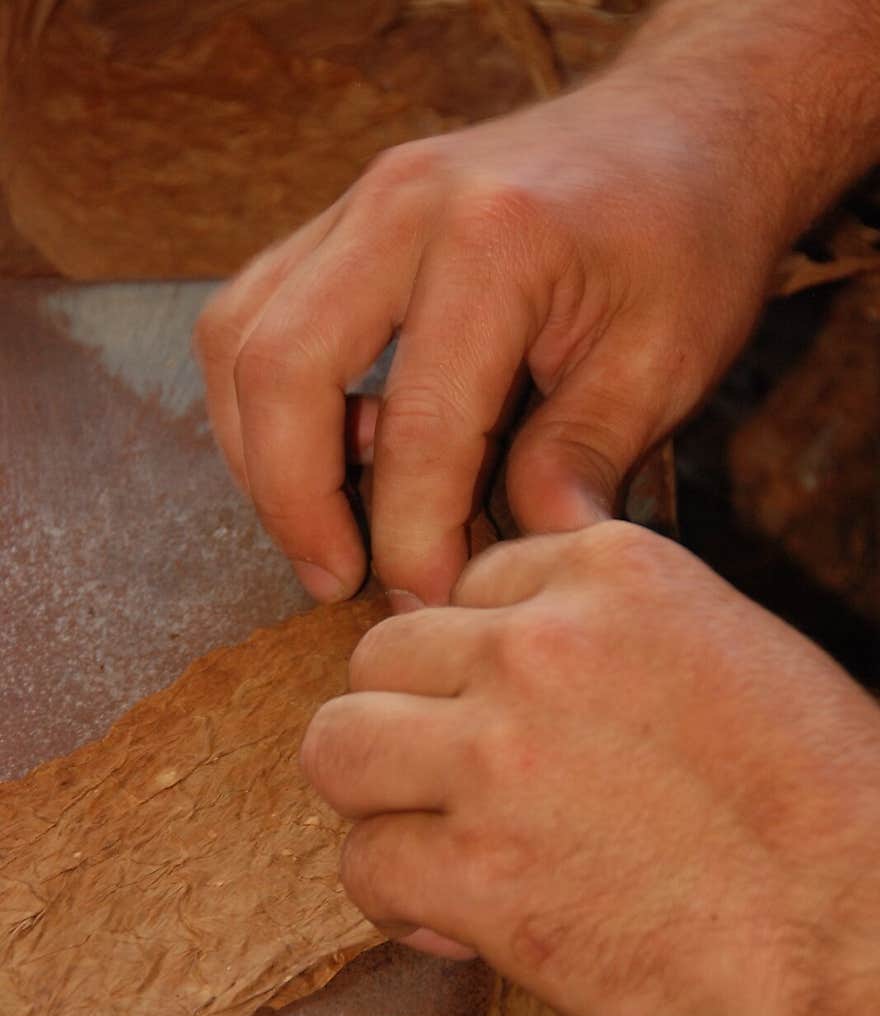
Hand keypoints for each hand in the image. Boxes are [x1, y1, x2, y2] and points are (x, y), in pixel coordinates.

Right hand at [194, 73, 786, 608]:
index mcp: (497, 241)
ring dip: (260, 456)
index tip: (433, 604)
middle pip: (282, 370)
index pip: (419, 428)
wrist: (683, 130)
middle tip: (338, 584)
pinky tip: (318, 458)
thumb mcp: (666, 361)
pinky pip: (253, 312)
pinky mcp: (341, 219)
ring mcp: (360, 202)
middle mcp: (403, 206)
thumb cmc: (688, 242)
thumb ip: (581, 463)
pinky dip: (263, 401)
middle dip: (294, 504)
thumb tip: (514, 572)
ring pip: (239, 338)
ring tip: (319, 535)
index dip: (413, 540)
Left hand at [300, 524, 879, 1015]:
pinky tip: (451, 921)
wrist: (865, 925)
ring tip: (424, 838)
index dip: (478, 662)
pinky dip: (395, 901)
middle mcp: (538, 646)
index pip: (469, 586)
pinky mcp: (477, 872)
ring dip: (374, 797)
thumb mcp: (729, 650)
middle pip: (381, 656)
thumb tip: (508, 676)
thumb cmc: (822, 803)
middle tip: (450, 782)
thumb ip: (613, 638)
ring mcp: (497, 756)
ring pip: (337, 747)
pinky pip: (364, 865)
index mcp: (611, 573)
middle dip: (410, 721)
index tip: (503, 718)